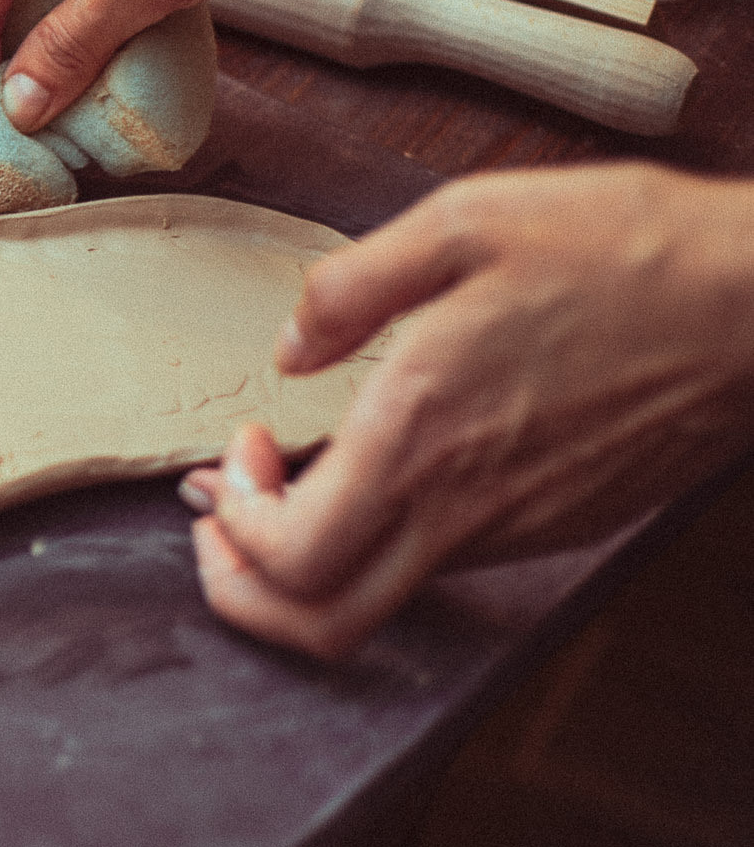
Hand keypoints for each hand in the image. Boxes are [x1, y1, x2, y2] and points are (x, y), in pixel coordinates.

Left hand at [181, 164, 753, 660]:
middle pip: (322, 624)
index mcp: (420, 438)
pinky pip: (451, 565)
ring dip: (311, 567)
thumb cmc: (625, 249)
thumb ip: (352, 287)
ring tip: (283, 493)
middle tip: (220, 526)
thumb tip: (290, 347)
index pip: (289, 557)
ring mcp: (520, 528)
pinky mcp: (564, 524)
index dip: (232, 526)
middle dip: (242, 592)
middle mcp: (464, 507)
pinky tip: (383, 474)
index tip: (236, 452)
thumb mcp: (464, 223)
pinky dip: (386, 543)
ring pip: (384, 602)